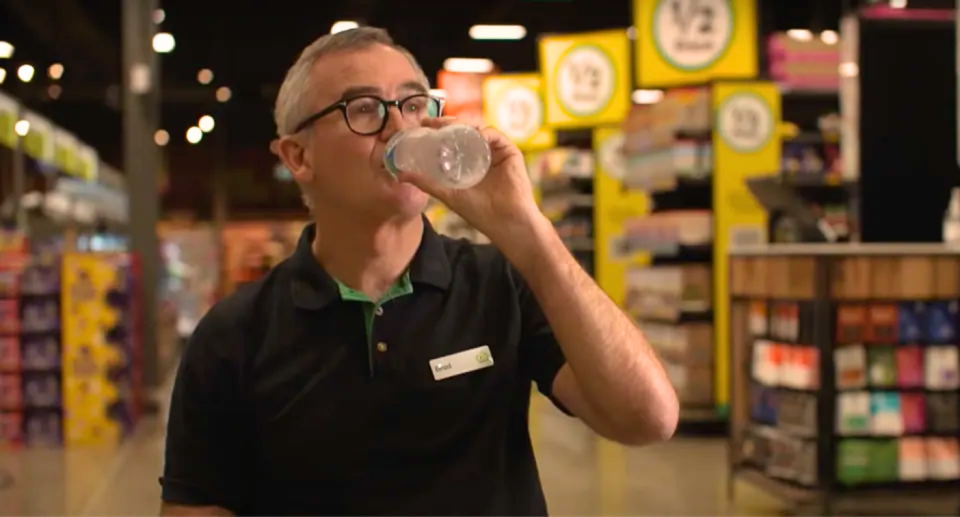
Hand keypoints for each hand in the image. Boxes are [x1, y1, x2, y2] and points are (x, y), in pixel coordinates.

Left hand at [396, 117, 552, 247]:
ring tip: (446, 126)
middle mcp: (481, 153)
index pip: (451, 140)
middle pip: (463, 131)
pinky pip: (495, 135)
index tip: (422, 124)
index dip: (438, 130)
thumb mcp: (448, 194)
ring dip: (462, 125)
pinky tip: (473, 136)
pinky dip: (483, 133)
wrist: (506, 223)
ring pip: (477, 130)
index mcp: (468, 161)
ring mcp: (496, 152)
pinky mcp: (510, 152)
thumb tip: (399, 174)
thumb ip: (426, 183)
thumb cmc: (479, 212)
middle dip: (447, 123)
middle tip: (430, 121)